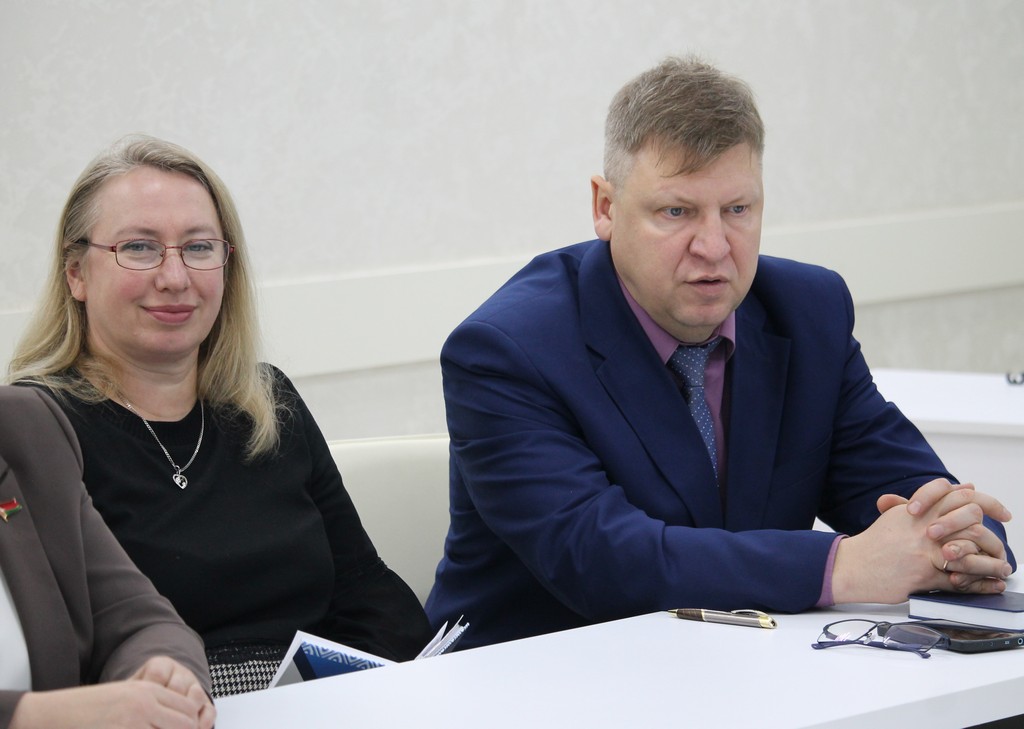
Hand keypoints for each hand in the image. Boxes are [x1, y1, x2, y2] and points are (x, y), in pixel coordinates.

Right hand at [10, 658, 214, 728]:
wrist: (53, 715)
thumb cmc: (88, 708)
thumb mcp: (126, 697)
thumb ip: (153, 707)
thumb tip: (185, 721)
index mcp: (148, 690)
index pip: (188, 709)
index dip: (192, 725)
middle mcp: (144, 704)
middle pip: (186, 725)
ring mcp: (132, 723)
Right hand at [831, 495, 1010, 604]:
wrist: (851, 566)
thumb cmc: (874, 544)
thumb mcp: (900, 517)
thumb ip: (931, 503)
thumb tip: (966, 487)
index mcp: (918, 510)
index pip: (959, 495)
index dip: (987, 502)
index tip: (1002, 513)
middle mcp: (923, 526)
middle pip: (971, 517)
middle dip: (994, 534)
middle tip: (1003, 545)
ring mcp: (924, 550)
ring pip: (971, 549)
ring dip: (993, 561)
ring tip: (1003, 568)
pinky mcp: (924, 574)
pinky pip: (960, 579)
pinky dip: (980, 584)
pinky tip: (991, 585)